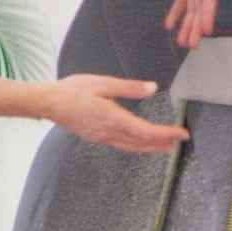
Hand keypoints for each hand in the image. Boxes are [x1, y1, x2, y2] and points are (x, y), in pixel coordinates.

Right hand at [44, 75, 189, 152]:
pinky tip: (140, 143)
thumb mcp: (103, 83)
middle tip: (180, 141)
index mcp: (114, 118)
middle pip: (142, 142)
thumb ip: (129, 88)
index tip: (181, 133)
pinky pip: (122, 145)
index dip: (166, 133)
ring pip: (132, 147)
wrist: (50, 103)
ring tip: (166, 147)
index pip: (146, 131)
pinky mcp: (98, 137)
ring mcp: (103, 137)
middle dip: (163, 142)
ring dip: (151, 147)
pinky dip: (137, 146)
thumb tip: (152, 88)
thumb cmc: (74, 91)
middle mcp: (110, 132)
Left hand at [154, 0, 216, 48]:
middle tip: (192, 45)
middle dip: (197, 26)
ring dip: (188, 23)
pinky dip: (177, 12)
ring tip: (183, 42)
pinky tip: (170, 24)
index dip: (208, 14)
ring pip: (192, 7)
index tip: (206, 30)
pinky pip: (182, 1)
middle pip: (201, 6)